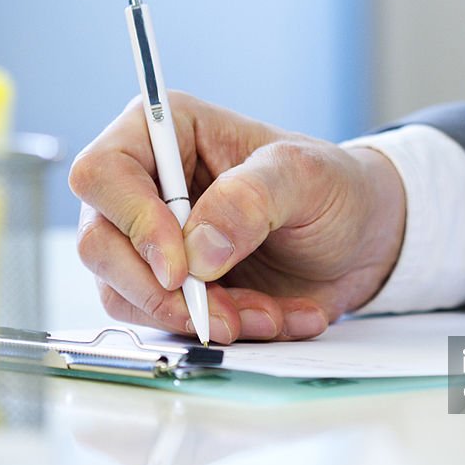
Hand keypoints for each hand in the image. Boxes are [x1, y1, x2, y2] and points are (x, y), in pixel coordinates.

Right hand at [68, 92, 405, 342]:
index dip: (133, 223)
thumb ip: (250, 200)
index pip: (103, 173)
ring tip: (268, 314)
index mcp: (167, 133)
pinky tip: (275, 317)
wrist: (364, 239)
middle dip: (160, 290)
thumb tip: (196, 250)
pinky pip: (169, 324)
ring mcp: (155, 244)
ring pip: (126, 295)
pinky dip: (224, 331)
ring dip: (198, 318)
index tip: (181, 268)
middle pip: (99, 244)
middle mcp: (147, 188)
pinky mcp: (175, 289)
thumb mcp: (305, 177)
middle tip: (220, 313)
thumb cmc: (334, 187)